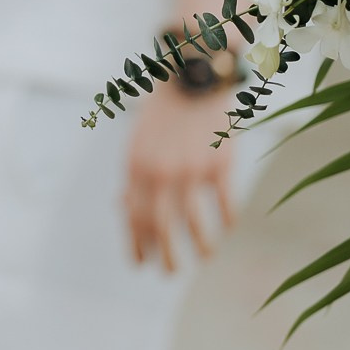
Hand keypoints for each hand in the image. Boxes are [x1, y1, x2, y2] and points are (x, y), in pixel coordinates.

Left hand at [123, 84, 237, 272]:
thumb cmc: (161, 115)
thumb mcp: (136, 142)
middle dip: (166, 255)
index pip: (134, 218)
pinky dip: (227, 222)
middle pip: (162, 227)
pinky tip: (227, 230)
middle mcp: (161, 173)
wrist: (190, 77)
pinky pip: (224, 205)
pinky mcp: (220, 164)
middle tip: (169, 272)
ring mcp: (192, 170)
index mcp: (135, 167)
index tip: (140, 264)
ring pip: (195, 223)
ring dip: (200, 247)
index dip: (137, 244)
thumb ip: (132, 176)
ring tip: (204, 257)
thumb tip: (122, 208)